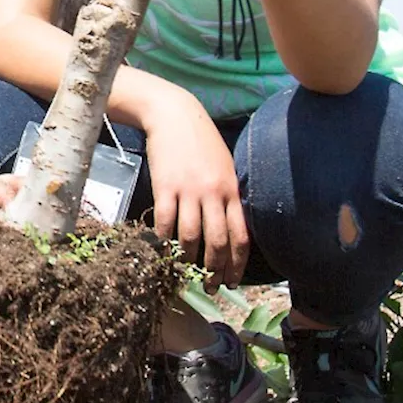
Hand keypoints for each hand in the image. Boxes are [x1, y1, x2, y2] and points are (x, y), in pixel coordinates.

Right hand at [144, 93, 248, 288]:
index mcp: (231, 190)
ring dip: (189, 260)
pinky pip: (165, 221)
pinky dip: (164, 239)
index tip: (231, 280)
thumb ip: (228, 194)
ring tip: (185, 273)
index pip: (239, 236)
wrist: (174, 115)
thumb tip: (230, 223)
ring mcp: (188, 191)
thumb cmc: (200, 141)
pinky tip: (162, 250)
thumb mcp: (224, 166)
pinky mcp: (164, 187)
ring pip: (191, 236)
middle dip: (214, 270)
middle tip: (209, 286)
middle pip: (217, 242)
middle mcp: (213, 194)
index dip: (236, 263)